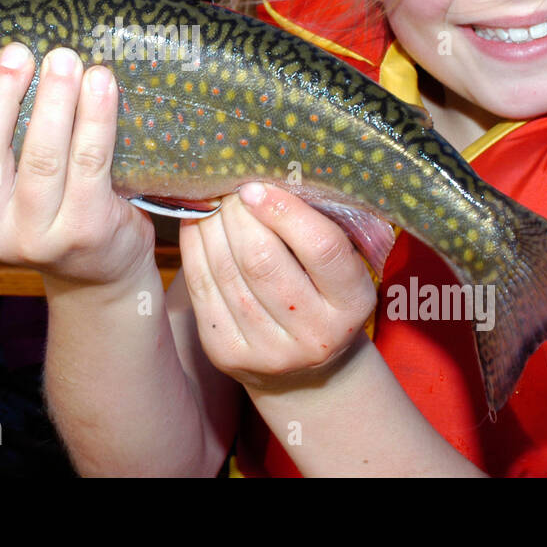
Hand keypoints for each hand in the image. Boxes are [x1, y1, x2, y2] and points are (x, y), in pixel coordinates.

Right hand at [0, 43, 156, 286]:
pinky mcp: (86, 230)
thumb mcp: (6, 186)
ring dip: (54, 99)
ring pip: (41, 158)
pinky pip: (89, 164)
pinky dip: (96, 117)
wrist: (101, 271)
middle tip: (16, 52)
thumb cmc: (50, 208)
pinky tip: (102, 83)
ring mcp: (37, 234)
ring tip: (65, 59)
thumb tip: (2, 57)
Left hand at [180, 182, 376, 390]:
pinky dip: (193, 247)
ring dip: (211, 225)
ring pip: (226, 272)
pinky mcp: (227, 354)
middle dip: (238, 214)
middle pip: (262, 259)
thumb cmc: (322, 296)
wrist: (303, 369)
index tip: (257, 185)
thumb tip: (268, 176)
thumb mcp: (339, 268)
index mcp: (352, 305)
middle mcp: (314, 335)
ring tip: (211, 199)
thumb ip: (318, 228)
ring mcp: (268, 351)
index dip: (285, 211)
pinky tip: (195, 223)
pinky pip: (201, 289)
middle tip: (229, 186)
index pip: (321, 248)